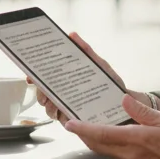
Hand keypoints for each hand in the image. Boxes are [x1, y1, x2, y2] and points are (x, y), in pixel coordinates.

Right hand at [28, 33, 149, 122]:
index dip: (35, 77)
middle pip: (42, 95)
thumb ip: (86, 50)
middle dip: (40, 93)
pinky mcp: (76, 122)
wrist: (128, 103)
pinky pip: (62, 121)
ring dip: (48, 106)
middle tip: (43, 90)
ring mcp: (69, 109)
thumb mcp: (99, 64)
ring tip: (53, 101)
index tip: (31, 76)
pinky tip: (63, 112)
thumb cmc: (112, 83)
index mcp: (67, 81)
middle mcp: (65, 96)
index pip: (45, 79)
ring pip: (49, 109)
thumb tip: (72, 35)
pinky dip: (60, 116)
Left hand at [66, 95, 159, 158]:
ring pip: (107, 153)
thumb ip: (142, 112)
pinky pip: (118, 158)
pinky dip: (110, 148)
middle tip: (75, 124)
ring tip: (91, 129)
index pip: (101, 134)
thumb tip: (124, 101)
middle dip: (84, 135)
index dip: (83, 129)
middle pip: (98, 145)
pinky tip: (114, 141)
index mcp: (135, 141)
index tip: (70, 124)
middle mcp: (130, 156)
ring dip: (97, 142)